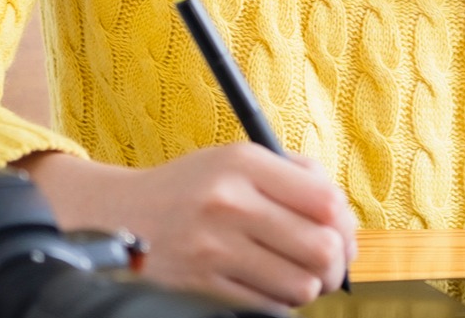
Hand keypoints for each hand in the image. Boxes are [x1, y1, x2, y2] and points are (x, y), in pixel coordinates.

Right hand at [15, 145, 356, 308]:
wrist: (117, 216)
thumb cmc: (190, 188)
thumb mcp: (235, 160)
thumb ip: (293, 174)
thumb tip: (342, 211)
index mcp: (243, 164)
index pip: (325, 200)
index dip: (347, 224)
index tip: (344, 234)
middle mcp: (228, 203)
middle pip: (321, 247)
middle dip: (337, 263)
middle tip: (332, 265)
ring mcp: (213, 248)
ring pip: (300, 284)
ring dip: (311, 286)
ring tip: (303, 277)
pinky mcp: (200, 285)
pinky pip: (267, 306)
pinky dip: (280, 302)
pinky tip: (273, 287)